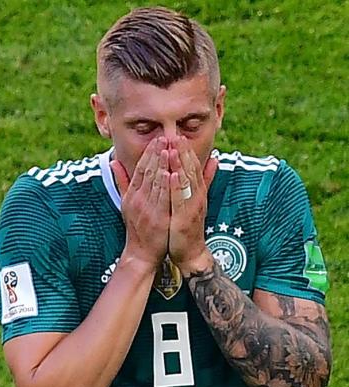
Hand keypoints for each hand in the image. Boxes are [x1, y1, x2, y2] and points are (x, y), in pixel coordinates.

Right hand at [110, 137, 170, 269]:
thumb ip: (121, 181)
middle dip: (156, 154)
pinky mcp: (156, 218)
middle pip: (147, 172)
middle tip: (165, 137)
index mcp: (132, 194)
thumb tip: (113, 161)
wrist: (140, 252)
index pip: (140, 169)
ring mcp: (146, 208)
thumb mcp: (126, 202)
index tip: (157, 140)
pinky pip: (161, 198)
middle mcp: (137, 199)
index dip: (148, 153)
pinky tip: (171, 172)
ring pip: (154, 182)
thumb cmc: (136, 226)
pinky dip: (165, 184)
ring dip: (162, 164)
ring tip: (169, 149)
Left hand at [168, 136, 217, 273]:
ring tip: (173, 149)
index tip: (178, 135)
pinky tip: (172, 176)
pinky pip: (181, 201)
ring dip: (180, 165)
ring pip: (187, 183)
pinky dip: (177, 188)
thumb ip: (203, 180)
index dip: (186, 151)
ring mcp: (192, 208)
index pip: (192, 167)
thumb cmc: (188, 224)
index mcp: (196, 191)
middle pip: (190, 171)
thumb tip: (214, 159)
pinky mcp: (185, 219)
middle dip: (183, 152)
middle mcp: (197, 197)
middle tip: (176, 135)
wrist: (190, 251)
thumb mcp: (195, 200)